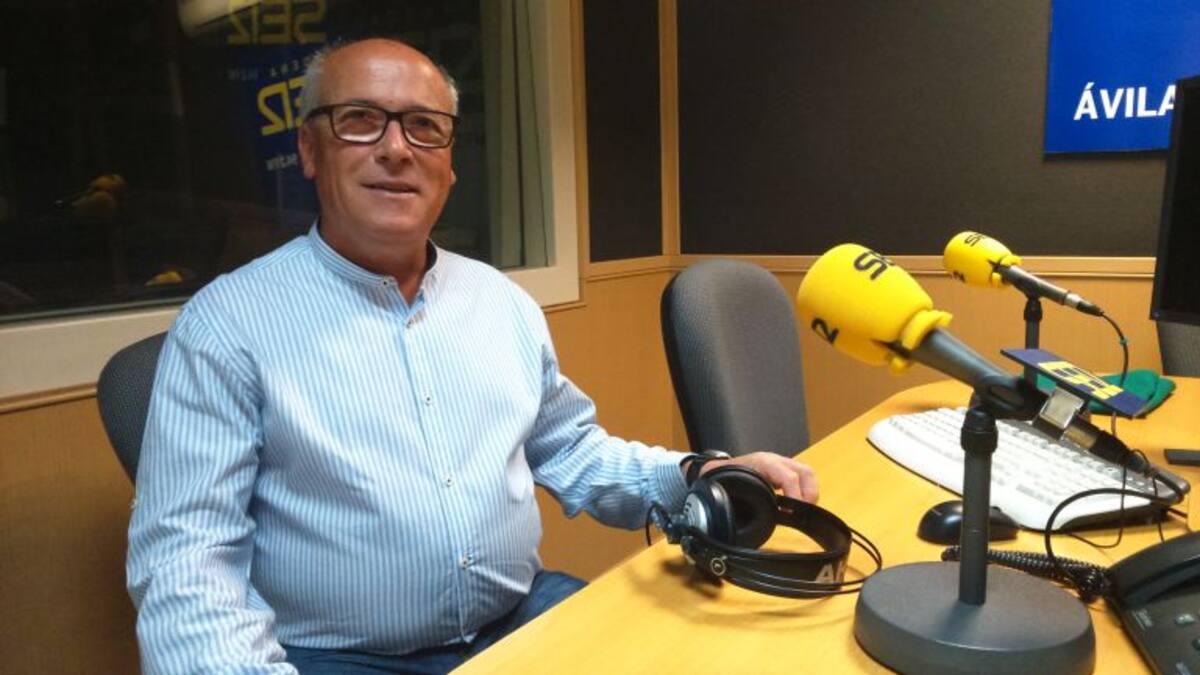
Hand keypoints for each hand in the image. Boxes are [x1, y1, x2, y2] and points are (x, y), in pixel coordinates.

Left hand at [699, 452, 818, 503]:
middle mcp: (775, 461)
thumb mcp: (725, 485)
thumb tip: (725, 509)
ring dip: (810, 493)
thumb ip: (726, 496)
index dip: (795, 494)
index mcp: (762, 463)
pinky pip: (803, 480)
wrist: (718, 468)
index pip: (787, 475)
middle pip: (805, 471)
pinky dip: (806, 493)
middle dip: (810, 493)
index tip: (794, 511)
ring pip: (807, 474)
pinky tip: (798, 507)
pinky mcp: (784, 473)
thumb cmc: (721, 476)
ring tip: (803, 511)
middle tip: (804, 513)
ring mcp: (781, 465)